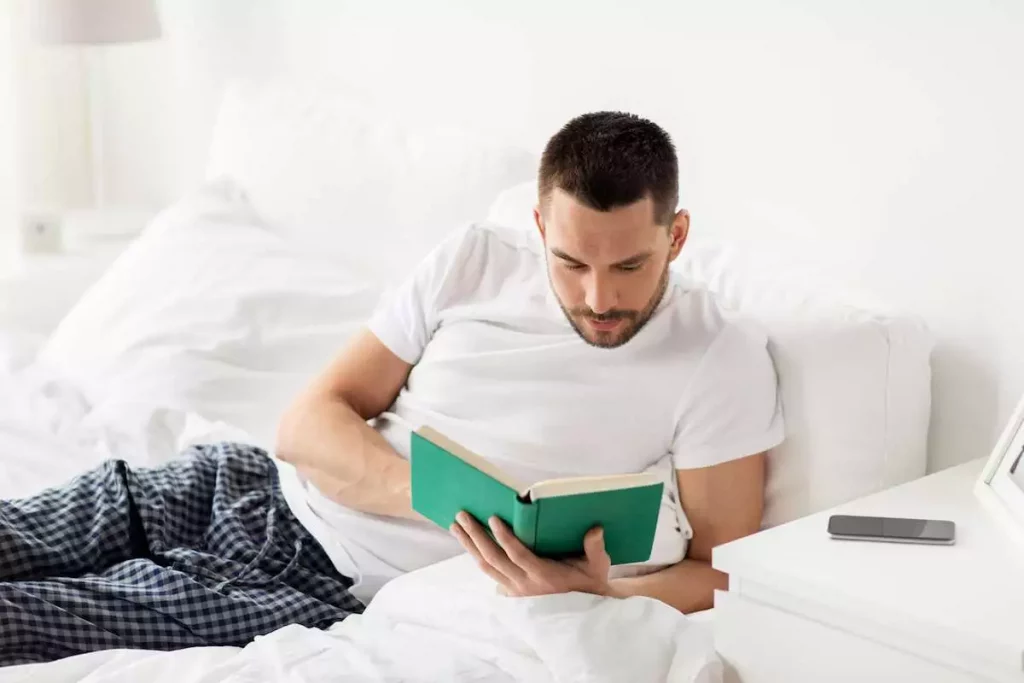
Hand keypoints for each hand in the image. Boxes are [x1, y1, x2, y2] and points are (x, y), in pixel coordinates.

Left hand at [451, 511, 615, 597]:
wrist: (582, 615)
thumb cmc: (589, 585)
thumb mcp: (597, 567)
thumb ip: (595, 548)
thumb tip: (595, 528)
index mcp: (544, 576)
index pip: (519, 555)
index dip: (505, 538)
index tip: (493, 519)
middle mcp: (525, 584)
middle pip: (494, 559)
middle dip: (476, 536)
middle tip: (462, 515)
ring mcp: (515, 589)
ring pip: (486, 566)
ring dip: (469, 545)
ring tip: (456, 525)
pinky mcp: (510, 592)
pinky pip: (489, 573)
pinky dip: (476, 556)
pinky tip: (467, 542)